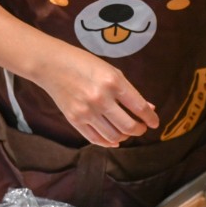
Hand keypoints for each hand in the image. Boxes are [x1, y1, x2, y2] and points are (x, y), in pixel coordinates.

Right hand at [34, 47, 158, 147]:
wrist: (51, 65)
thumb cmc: (84, 64)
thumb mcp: (111, 71)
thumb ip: (130, 91)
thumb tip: (150, 108)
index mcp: (113, 82)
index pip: (139, 107)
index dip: (151, 118)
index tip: (155, 123)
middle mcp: (100, 98)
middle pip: (129, 126)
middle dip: (140, 130)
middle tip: (142, 128)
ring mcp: (86, 111)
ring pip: (114, 136)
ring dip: (125, 136)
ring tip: (127, 131)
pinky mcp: (74, 119)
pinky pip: (96, 139)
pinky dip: (108, 142)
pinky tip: (114, 139)